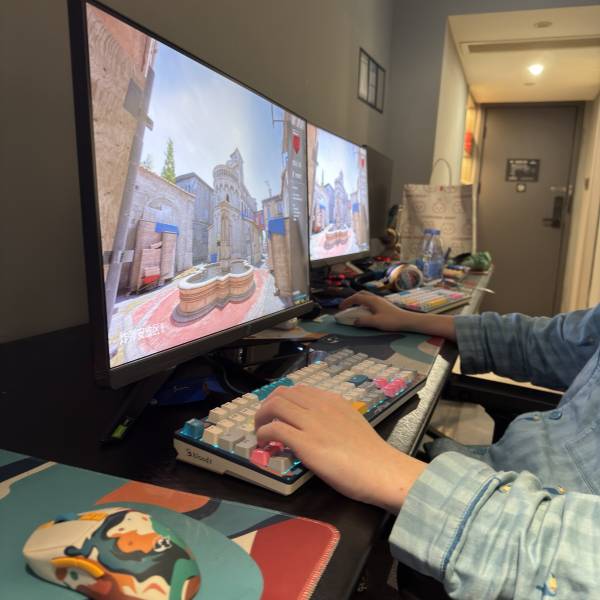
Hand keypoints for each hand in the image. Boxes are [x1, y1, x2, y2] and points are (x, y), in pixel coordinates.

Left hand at [254, 385, 425, 512]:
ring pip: (274, 406)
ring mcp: (311, 423)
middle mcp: (319, 406)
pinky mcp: (305, 443)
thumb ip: (333, 418)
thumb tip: (318, 425)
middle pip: (281, 394)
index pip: (298, 390)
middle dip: (266, 407)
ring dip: (261, 419)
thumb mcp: (351, 422)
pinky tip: (265, 445)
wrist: (381, 470)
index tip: (277, 413)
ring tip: (260, 433)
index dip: (282, 399)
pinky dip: (263, 435)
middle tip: (263, 422)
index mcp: (332, 400)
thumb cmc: (371, 453)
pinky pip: (274, 430)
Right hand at [339, 291, 456, 339]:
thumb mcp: (376, 322)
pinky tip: (365, 312)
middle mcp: (375, 298)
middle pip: (360, 294)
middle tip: (346, 306)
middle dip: (351, 299)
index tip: (340, 308)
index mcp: (372, 300)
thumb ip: (363, 321)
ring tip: (353, 308)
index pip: (356, 297)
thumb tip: (354, 321)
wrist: (407, 320)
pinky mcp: (384, 305)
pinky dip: (364, 304)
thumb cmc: (392, 321)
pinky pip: (370, 301)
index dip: (346, 301)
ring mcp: (380, 301)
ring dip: (358, 301)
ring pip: (366, 297)